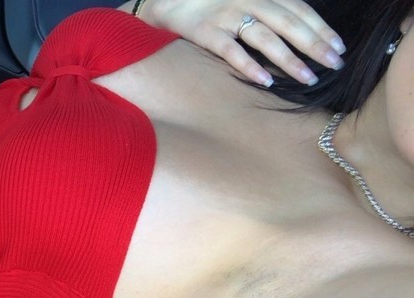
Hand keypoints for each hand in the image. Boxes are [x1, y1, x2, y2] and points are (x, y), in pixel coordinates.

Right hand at [130, 0, 344, 86]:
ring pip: (264, 38)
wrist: (167, 0)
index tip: (339, 48)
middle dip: (314, 45)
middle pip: (288, 23)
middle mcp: (247, 0)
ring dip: (289, 59)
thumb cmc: (211, 3)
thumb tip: (303, 32)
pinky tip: (266, 81)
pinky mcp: (205, 32)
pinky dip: (249, 65)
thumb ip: (270, 9)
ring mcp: (225, 15)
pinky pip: (231, 50)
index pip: (299, 9)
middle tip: (334, 65)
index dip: (321, 28)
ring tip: (309, 78)